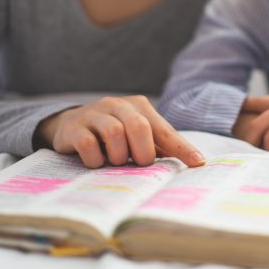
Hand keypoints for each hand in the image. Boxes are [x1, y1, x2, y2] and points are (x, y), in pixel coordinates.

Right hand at [34, 96, 204, 168]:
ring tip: (116, 162)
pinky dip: (96, 160)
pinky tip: (97, 162)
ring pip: (114, 133)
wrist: (70, 125)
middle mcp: (117, 105)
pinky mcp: (74, 127)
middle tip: (140, 164)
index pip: (164, 129)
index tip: (198, 163)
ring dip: (119, 156)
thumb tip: (193, 161)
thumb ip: (160, 145)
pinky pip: (88, 144)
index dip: (181, 147)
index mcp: (139, 106)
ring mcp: (94, 113)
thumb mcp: (137, 136)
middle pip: (139, 127)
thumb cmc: (113, 135)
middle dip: (143, 152)